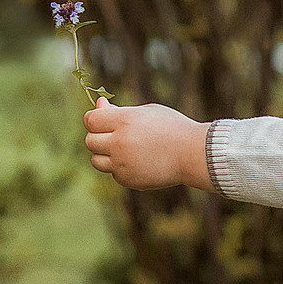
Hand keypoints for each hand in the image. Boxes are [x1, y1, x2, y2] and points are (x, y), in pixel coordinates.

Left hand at [84, 102, 210, 191]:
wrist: (192, 153)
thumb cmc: (171, 127)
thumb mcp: (146, 112)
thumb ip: (119, 111)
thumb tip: (97, 104)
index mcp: (124, 121)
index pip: (91, 120)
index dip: (94, 119)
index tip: (102, 120)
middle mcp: (119, 143)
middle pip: (90, 141)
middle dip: (99, 137)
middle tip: (115, 136)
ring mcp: (122, 164)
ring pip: (96, 160)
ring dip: (105, 154)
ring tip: (125, 149)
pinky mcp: (128, 179)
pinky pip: (113, 173)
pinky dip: (121, 168)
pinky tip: (139, 162)